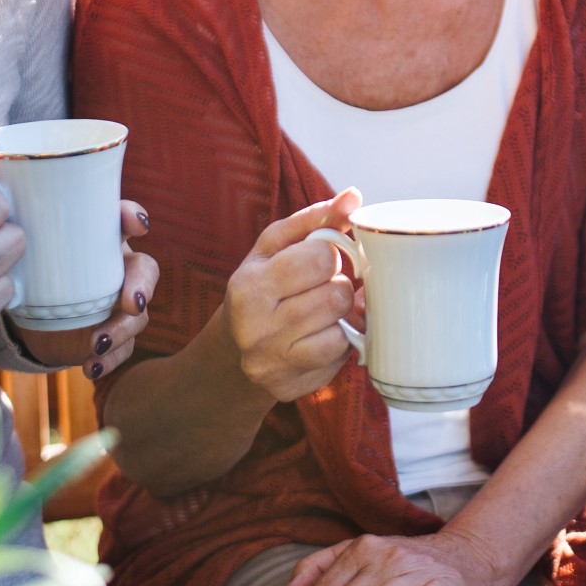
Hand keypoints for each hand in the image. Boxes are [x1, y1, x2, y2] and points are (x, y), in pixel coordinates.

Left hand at [7, 199, 157, 379]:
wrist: (21, 316)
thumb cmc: (24, 268)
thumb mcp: (14, 244)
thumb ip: (3, 215)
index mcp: (97, 239)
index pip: (124, 220)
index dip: (133, 217)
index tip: (135, 224)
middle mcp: (113, 269)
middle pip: (145, 270)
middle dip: (142, 285)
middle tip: (129, 301)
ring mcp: (114, 305)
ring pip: (138, 314)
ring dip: (124, 329)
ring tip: (98, 342)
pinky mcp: (108, 335)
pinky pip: (123, 349)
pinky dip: (110, 359)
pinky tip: (91, 365)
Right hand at [223, 190, 363, 403]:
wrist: (231, 352)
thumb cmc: (262, 286)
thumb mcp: (275, 247)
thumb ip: (314, 219)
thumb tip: (353, 196)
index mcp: (249, 286)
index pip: (322, 258)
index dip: (331, 255)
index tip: (321, 260)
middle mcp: (256, 329)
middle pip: (336, 296)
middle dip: (338, 286)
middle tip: (323, 288)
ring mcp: (273, 363)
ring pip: (342, 331)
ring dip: (341, 317)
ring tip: (323, 312)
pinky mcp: (290, 389)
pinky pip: (339, 360)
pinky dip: (339, 345)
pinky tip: (321, 336)